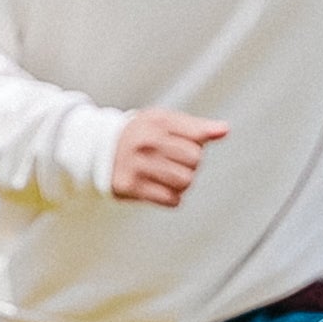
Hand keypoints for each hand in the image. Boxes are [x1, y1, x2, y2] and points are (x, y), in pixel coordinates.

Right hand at [107, 109, 230, 206]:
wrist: (98, 150)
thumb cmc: (140, 135)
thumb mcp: (164, 122)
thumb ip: (196, 127)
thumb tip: (225, 130)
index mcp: (158, 121)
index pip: (199, 137)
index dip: (197, 144)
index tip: (183, 144)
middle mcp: (147, 141)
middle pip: (195, 160)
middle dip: (190, 164)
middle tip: (173, 162)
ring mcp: (137, 164)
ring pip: (185, 181)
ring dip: (182, 183)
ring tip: (168, 176)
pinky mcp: (130, 186)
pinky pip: (170, 199)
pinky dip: (171, 197)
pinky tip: (160, 188)